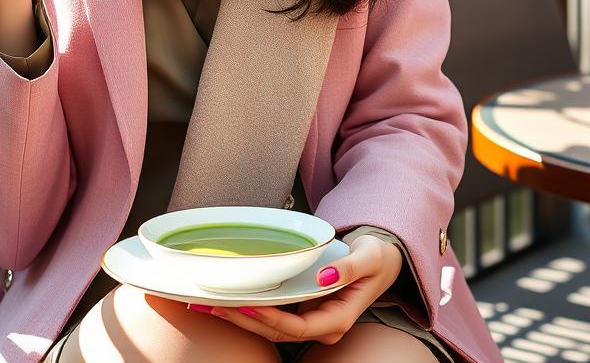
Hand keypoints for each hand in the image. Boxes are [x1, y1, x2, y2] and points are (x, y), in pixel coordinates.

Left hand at [191, 234, 403, 345]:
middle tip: (212, 306)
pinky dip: (249, 307)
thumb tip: (322, 277)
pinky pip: (272, 313)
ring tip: (208, 305)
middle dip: (243, 320)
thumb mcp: (370, 257)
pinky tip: (226, 299)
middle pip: (276, 331)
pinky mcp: (302, 308)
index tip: (246, 305)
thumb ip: (349, 267)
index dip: (269, 319)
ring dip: (239, 316)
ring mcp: (310, 318)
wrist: (381, 259)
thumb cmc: (377, 258)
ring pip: (270, 326)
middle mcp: (321, 325)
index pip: (296, 326)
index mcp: (337, 319)